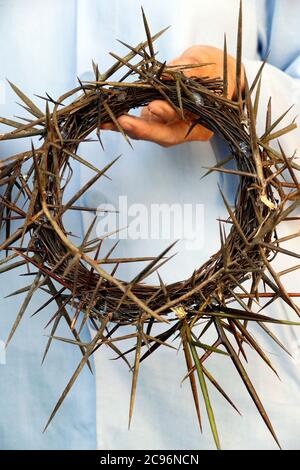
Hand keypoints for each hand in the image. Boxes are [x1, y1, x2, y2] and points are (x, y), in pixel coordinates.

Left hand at [102, 45, 240, 146]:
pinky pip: (139, 125)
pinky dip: (121, 122)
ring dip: (124, 128)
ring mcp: (169, 126)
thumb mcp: (204, 65)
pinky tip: (103, 119)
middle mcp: (185, 129)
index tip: (153, 107)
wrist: (213, 74)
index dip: (169, 114)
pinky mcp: (156, 121)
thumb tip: (164, 76)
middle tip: (121, 121)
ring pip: (148, 132)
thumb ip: (187, 71)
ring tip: (103, 122)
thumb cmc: (214, 68)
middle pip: (163, 134)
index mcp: (203, 121)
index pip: (184, 121)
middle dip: (141, 129)